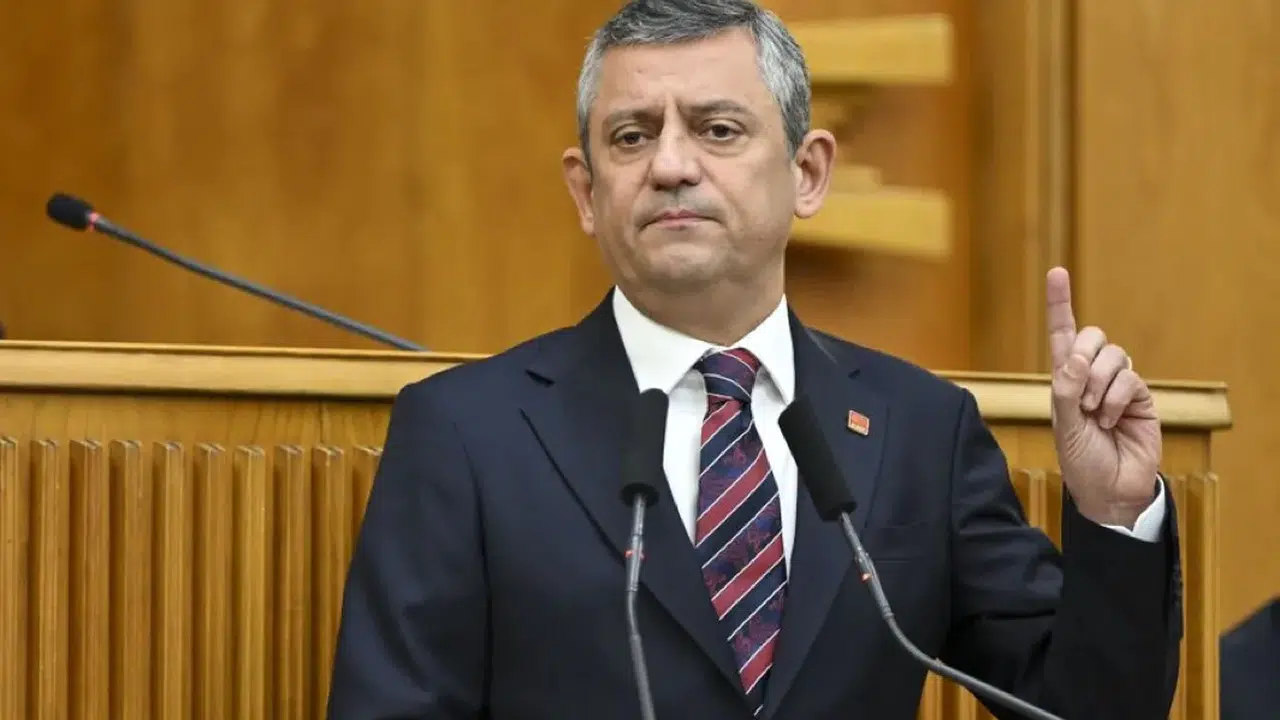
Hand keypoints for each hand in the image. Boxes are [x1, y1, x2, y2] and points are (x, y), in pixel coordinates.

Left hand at [1046, 267, 1160, 526]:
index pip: (1061, 334)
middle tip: (1081, 395)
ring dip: (1099, 384)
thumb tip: (1076, 358)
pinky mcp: (1140, 396)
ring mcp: (1117, 384)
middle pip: (1092, 337)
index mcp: (1065, 379)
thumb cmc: (1081, 460)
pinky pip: (1130, 378)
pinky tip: (1113, 421)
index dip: (1059, 303)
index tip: (1057, 272)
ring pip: (1113, 355)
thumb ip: (1067, 391)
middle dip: (1084, 358)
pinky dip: (1117, 399)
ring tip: (1095, 414)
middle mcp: (1091, 376)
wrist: (1111, 489)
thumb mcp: (1064, 427)